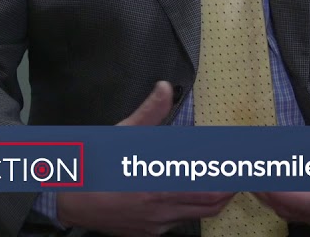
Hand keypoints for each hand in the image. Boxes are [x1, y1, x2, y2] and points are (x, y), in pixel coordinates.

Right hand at [56, 82, 234, 235]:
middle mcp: (161, 210)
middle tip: (239, 168)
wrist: (65, 199)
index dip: (231, 174)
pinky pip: (179, 222)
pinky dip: (191, 207)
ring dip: (214, 197)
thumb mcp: (121, 134)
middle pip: (213, 203)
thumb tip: (164, 87)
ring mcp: (155, 225)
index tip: (244, 159)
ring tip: (220, 177)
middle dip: (230, 187)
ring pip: (199, 214)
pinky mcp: (147, 233)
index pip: (211, 185)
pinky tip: (186, 190)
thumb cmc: (93, 165)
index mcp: (158, 184)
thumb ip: (149, 114)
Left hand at [254, 85, 309, 233]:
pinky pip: (299, 218)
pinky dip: (284, 205)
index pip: (293, 198)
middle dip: (264, 189)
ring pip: (290, 215)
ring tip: (255, 178)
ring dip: (271, 199)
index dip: (271, 187)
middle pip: (285, 208)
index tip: (254, 171)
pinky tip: (275, 190)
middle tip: (246, 170)